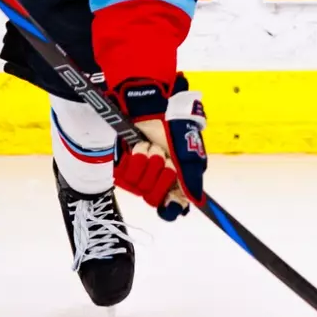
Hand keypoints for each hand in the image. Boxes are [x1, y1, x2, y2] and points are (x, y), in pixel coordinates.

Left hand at [112, 81, 206, 220]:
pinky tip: (140, 146)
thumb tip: (195, 202)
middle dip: (161, 175)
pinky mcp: (122, 167)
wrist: (154, 108)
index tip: (171, 200)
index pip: (171, 208)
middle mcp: (156, 181)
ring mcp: (138, 174)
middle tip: (166, 158)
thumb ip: (190, 181)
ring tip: (152, 146)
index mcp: (175, 181)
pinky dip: (135, 158)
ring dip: (149, 162)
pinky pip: (125, 176)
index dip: (170, 206)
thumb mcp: (189, 155)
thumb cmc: (174, 130)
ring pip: (139, 186)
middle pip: (154, 198)